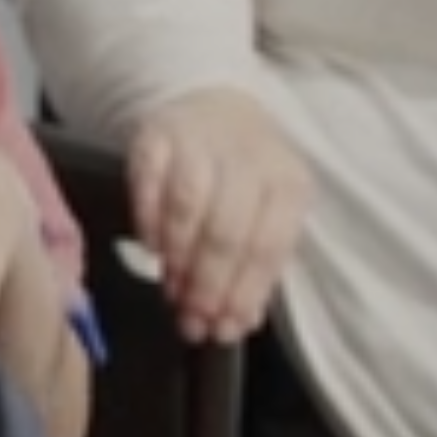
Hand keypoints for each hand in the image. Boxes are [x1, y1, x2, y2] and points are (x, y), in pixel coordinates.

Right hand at [128, 86, 311, 344]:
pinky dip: (148, 222)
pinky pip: (148, 184)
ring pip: (187, 207)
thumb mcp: (267, 214)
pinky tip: (151, 249)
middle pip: (226, 231)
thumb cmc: (244, 176)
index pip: (268, 246)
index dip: (243, 293)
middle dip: (207, 284)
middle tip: (191, 320)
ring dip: (177, 257)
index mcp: (288, 183)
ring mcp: (199, 144)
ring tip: (172, 291)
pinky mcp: (156, 136)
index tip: (222, 331)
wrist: (211, 105)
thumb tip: (236, 323)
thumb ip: (256, 268)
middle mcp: (248, 159)